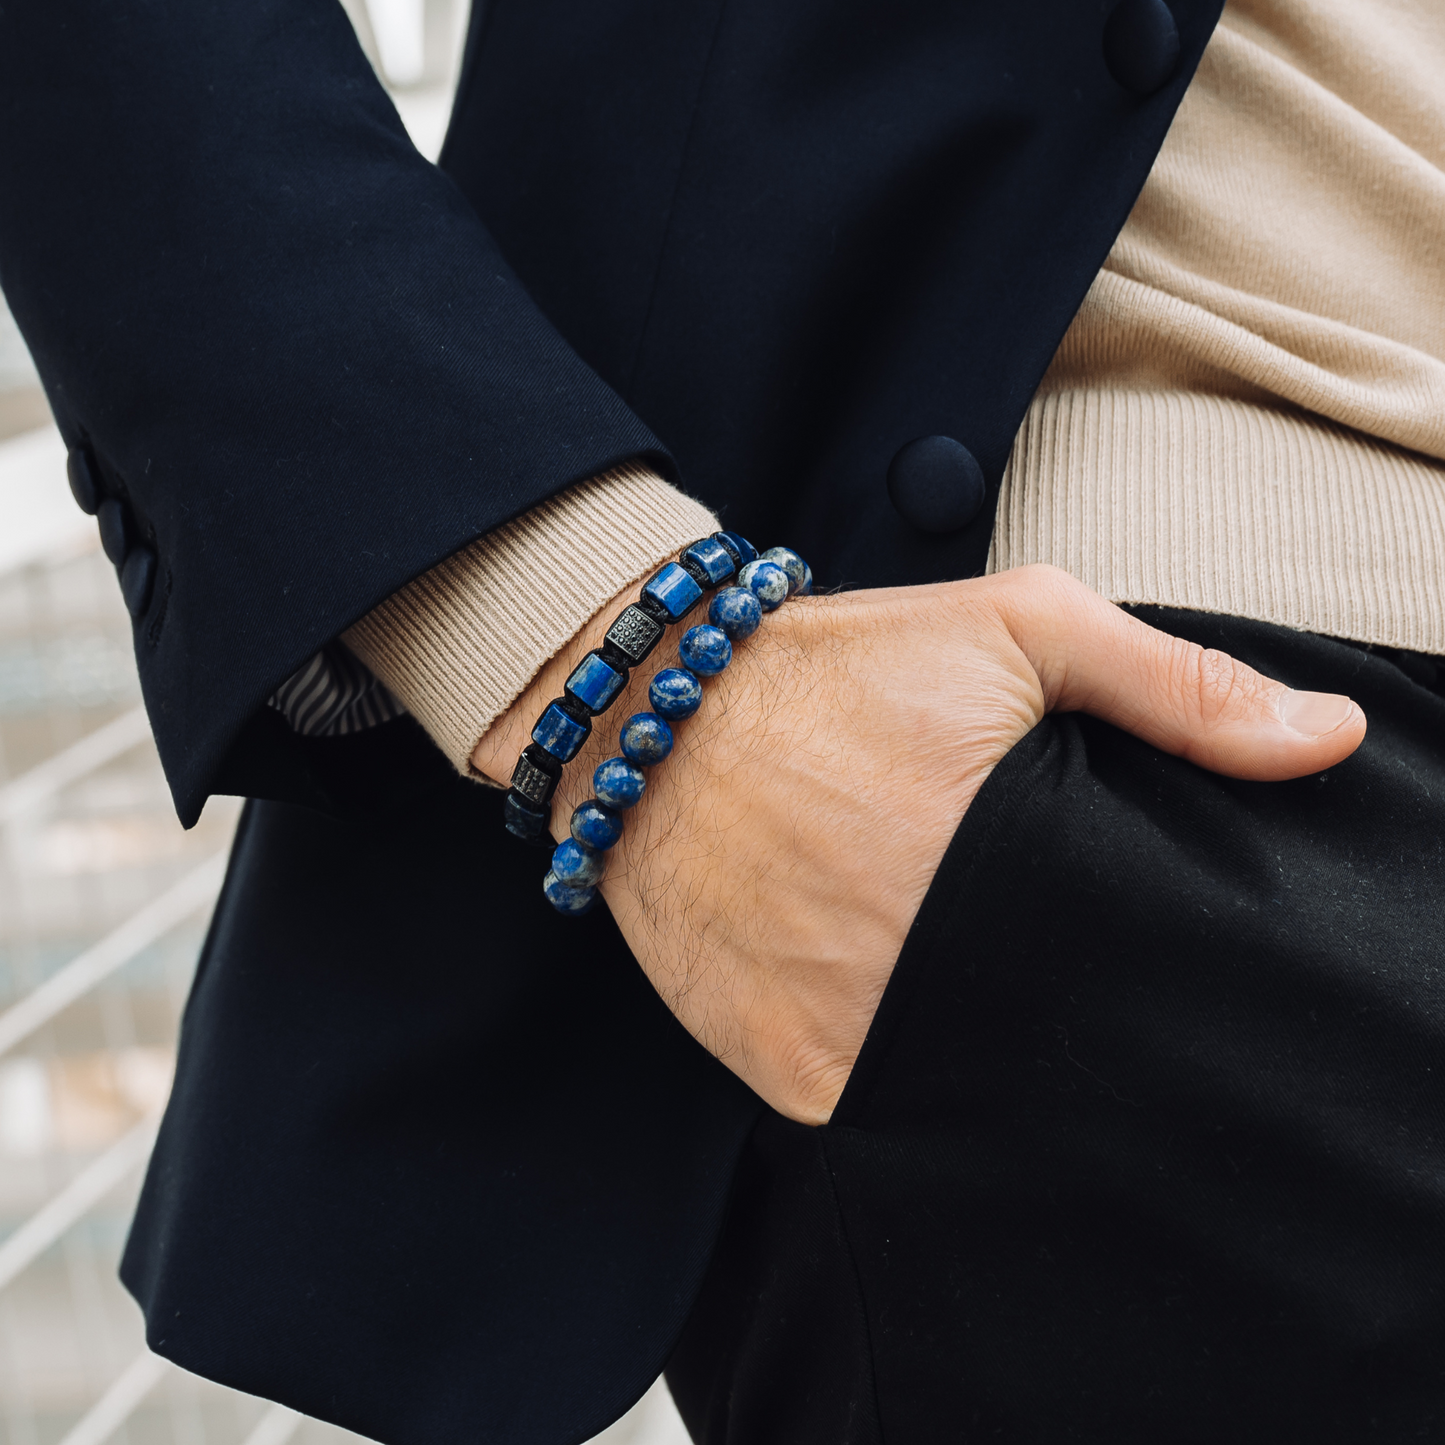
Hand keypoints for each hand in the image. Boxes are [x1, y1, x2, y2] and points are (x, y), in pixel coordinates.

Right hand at [473, 564, 1365, 1124]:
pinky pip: (882, 1111)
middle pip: (1058, 1045)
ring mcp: (853, 1044)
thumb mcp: (1019, 631)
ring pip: (974, 1090)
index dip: (1148, 968)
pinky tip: (892, 992)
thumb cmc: (838, 668)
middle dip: (1067, 1007)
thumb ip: (1177, 687)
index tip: (1123, 934)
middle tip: (1034, 940)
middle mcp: (929, 980)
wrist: (652, 719)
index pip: (1137, 982)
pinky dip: (902, 1071)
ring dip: (984, 1044)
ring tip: (959, 962)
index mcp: (1008, 880)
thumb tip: (1329, 743)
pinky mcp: (788, 1075)